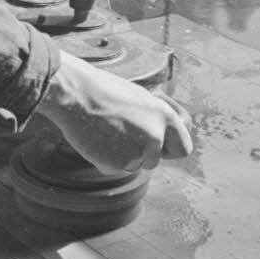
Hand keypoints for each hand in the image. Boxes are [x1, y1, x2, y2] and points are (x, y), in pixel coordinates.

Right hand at [36, 49, 192, 174]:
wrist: (76, 94)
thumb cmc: (104, 90)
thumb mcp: (139, 98)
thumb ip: (155, 119)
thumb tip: (163, 135)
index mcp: (165, 117)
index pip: (183, 148)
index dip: (170, 149)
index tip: (160, 148)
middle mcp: (155, 137)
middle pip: (154, 160)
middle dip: (141, 155)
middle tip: (120, 136)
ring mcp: (137, 152)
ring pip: (133, 165)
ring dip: (121, 155)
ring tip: (105, 130)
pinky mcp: (117, 164)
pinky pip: (114, 168)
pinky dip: (105, 158)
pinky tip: (96, 138)